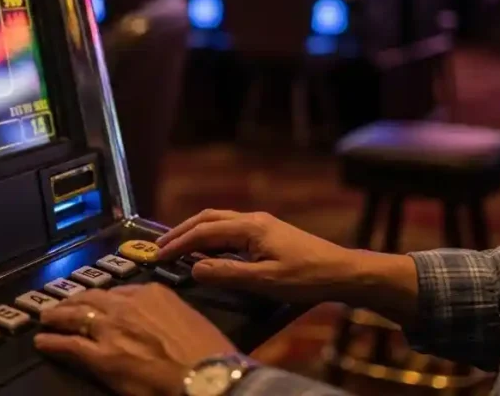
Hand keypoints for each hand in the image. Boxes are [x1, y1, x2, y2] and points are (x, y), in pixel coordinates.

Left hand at [34, 283, 237, 395]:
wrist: (203, 376)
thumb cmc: (207, 352)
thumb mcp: (189, 319)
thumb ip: (166, 314)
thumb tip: (158, 323)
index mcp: (152, 293)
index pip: (120, 292)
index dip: (106, 299)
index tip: (99, 302)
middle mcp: (127, 305)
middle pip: (93, 298)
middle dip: (75, 301)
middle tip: (63, 305)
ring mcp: (110, 329)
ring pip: (76, 316)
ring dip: (58, 315)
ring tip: (47, 317)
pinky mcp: (100, 356)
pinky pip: (69, 344)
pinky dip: (52, 341)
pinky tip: (41, 341)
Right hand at [157, 210, 418, 323]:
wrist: (341, 271)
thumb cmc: (305, 277)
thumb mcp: (265, 280)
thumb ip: (228, 274)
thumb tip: (194, 268)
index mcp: (250, 227)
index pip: (204, 231)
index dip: (179, 243)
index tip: (158, 256)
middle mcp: (252, 219)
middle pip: (208, 218)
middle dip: (181, 230)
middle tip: (159, 246)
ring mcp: (260, 223)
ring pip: (218, 220)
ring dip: (195, 231)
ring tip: (176, 245)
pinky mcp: (267, 232)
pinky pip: (229, 227)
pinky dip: (210, 235)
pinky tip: (207, 249)